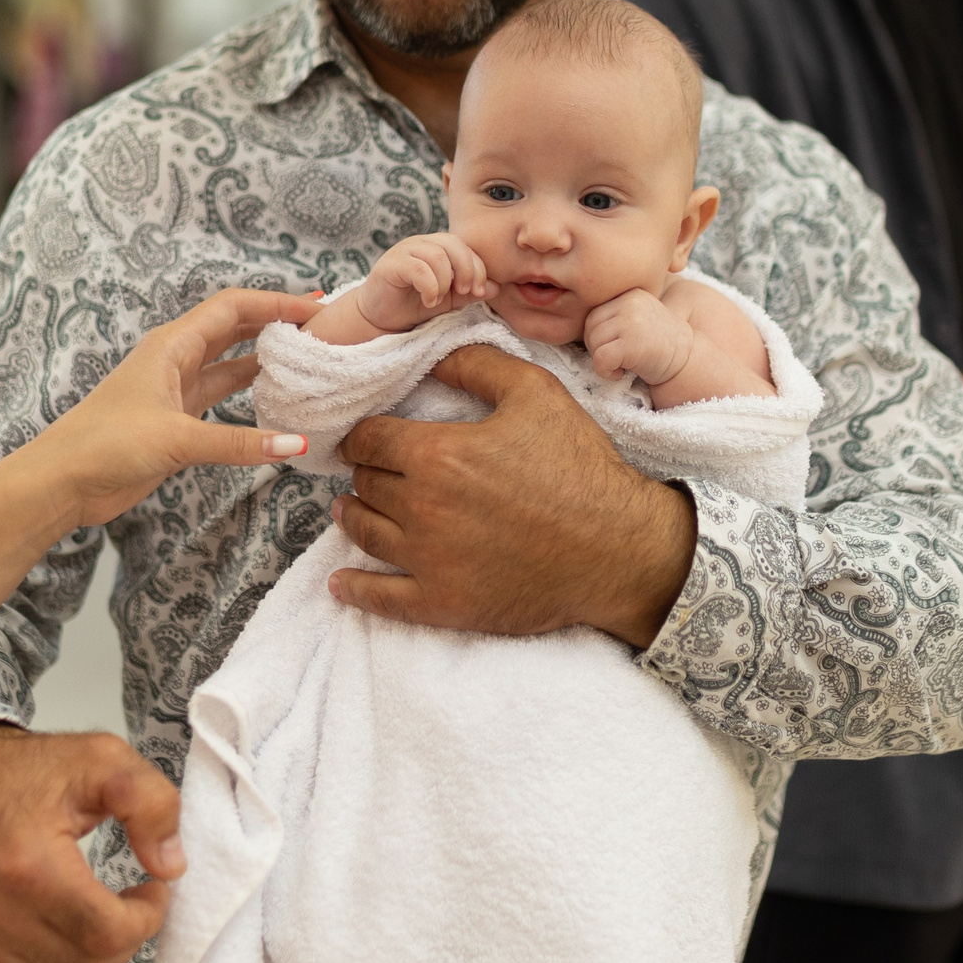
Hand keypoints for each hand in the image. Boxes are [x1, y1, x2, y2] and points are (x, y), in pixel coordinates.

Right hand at [0, 724, 181, 962]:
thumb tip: (169, 868)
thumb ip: (151, 803)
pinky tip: (57, 945)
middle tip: (126, 909)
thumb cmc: (21, 772)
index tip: (151, 892)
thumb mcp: (99, 759)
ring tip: (94, 924)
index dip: (147, 919)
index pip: (108, 932)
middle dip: (122, 942)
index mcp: (28, 864)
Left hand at [33, 286, 322, 525]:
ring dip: (264, 358)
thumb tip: (295, 443)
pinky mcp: (176, 421)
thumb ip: (238, 442)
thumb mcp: (176, 439)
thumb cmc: (106, 444)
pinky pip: (222, 399)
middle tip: (321, 327)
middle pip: (234, 329)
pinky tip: (276, 402)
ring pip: (230, 364)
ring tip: (307, 357)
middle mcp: (175, 361)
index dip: (275, 302)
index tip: (318, 307)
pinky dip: (250, 397)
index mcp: (171, 346)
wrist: (63, 481)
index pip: (232, 308)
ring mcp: (176, 391)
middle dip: (275, 323)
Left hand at [328, 345, 694, 646]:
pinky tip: (342, 585)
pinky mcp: (443, 604)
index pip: (369, 439)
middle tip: (371, 471)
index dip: (364, 435)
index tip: (367, 437)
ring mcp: (429, 561)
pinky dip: (355, 590)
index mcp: (437, 455)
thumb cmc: (580, 467)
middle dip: (365, 473)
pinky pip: (381, 599)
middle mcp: (422, 508)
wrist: (619, 550)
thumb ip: (476, 366)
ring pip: (365, 534)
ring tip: (351, 511)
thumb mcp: (536, 393)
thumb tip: (431, 358)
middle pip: (366, 485)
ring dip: (353, 518)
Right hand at [356, 232, 491, 332]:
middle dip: (466, 269)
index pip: (466, 247)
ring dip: (445, 281)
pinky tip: (429, 301)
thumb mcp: (449, 300)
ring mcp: (405, 250)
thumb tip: (497, 287)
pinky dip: (430, 287)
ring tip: (440, 300)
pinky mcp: (391, 264)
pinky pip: (418, 268)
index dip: (477, 268)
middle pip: (453, 244)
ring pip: (437, 255)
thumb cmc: (414, 304)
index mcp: (438, 247)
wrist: (380, 317)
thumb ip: (470, 292)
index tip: (477, 291)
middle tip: (464, 292)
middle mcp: (422, 244)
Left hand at [583, 287, 691, 384]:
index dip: (599, 335)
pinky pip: (600, 359)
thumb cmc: (657, 344)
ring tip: (623, 364)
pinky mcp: (632, 344)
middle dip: (598, 348)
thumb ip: (613, 313)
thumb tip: (569, 315)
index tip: (618, 346)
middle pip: (589, 328)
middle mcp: (630, 302)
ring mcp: (632, 321)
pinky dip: (605, 372)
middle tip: (619, 358)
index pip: (593, 313)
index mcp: (630, 293)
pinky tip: (622, 373)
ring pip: (593, 343)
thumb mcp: (637, 317)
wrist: (688, 362)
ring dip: (602, 361)